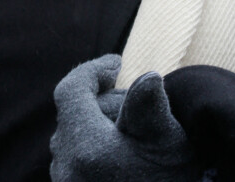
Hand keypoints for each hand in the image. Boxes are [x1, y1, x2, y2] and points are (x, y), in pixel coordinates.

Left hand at [50, 54, 200, 181]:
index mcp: (85, 149)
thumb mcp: (168, 142)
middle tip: (137, 107)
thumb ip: (150, 106)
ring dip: (98, 125)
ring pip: (72, 136)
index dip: (92, 70)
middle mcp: (65, 169)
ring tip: (134, 137)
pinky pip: (72, 159)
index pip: (70, 90)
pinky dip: (92, 146)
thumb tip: (148, 77)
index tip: (117, 65)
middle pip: (73, 113)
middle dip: (102, 100)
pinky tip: (121, 155)